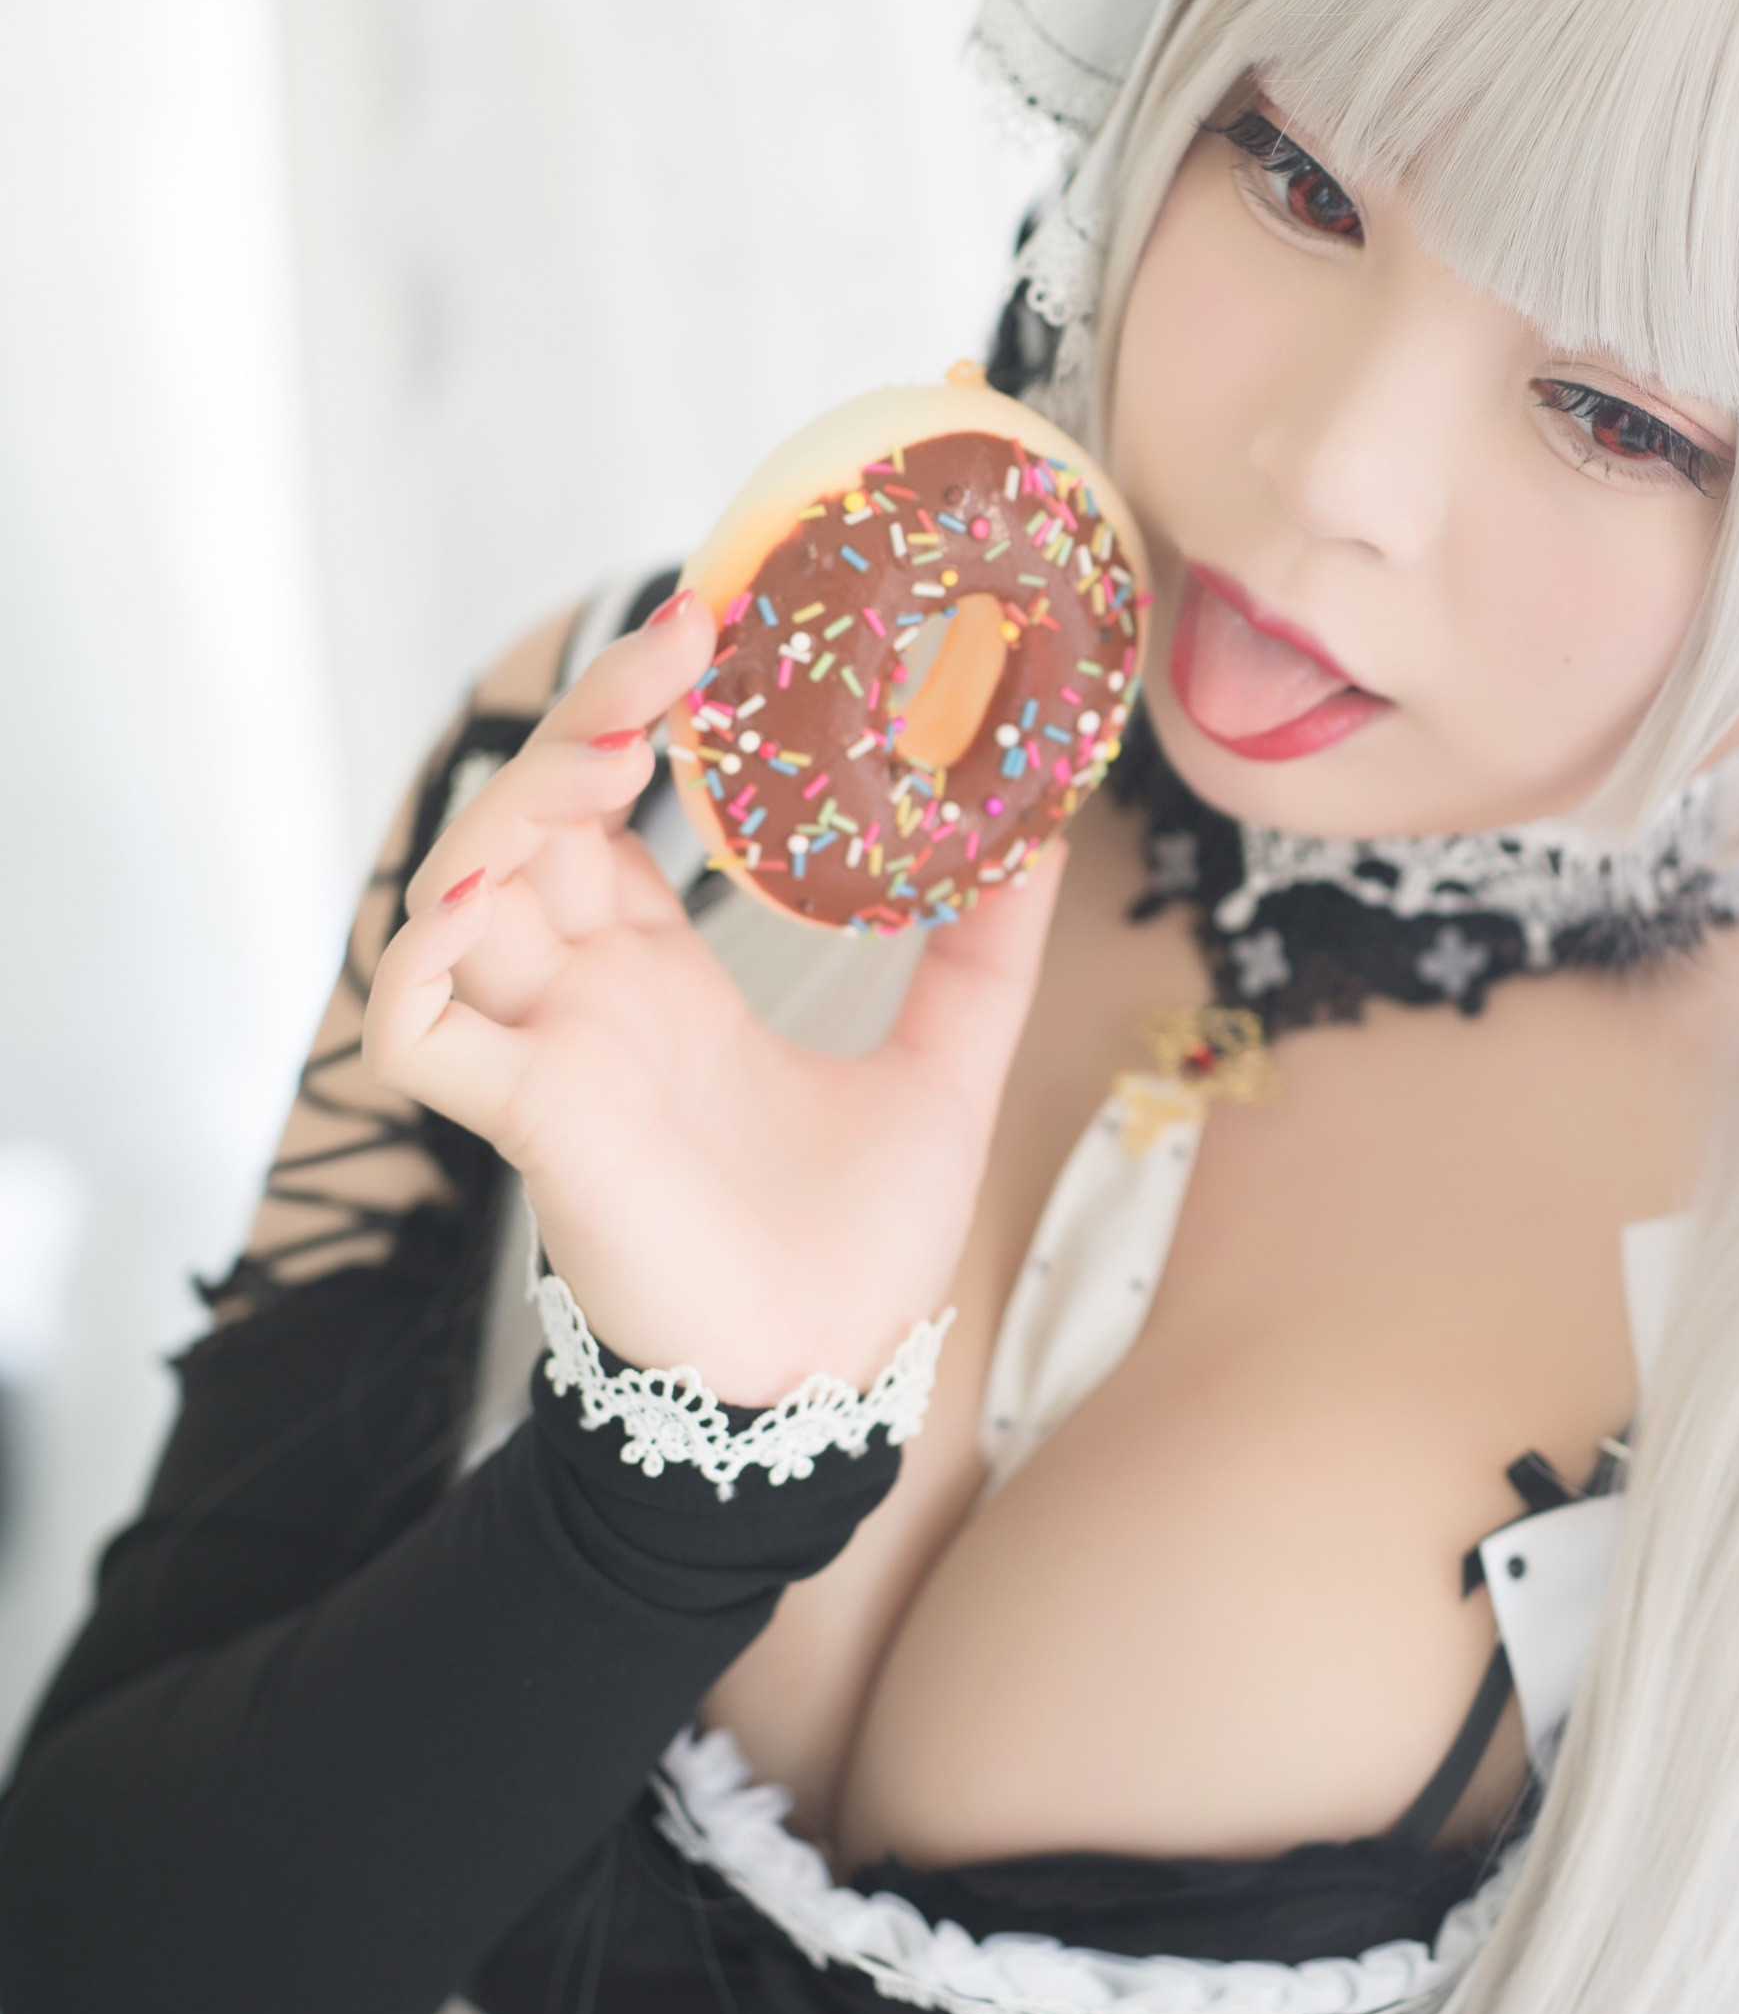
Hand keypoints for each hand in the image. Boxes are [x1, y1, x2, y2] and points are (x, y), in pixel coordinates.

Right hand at [365, 592, 1061, 1402]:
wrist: (825, 1383)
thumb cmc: (857, 1247)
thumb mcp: (949, 1072)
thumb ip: (984, 956)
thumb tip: (1046, 834)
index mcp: (661, 979)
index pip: (604, 816)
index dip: (629, 720)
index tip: (703, 630)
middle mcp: (588, 1001)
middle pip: (526, 824)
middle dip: (578, 728)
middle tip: (672, 650)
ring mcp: (548, 1056)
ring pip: (454, 899)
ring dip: (504, 812)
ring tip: (602, 753)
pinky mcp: (527, 1126)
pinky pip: (417, 1029)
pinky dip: (424, 959)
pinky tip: (490, 897)